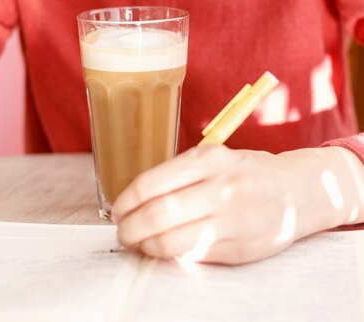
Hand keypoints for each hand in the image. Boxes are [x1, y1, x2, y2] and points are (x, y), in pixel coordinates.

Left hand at [112, 145, 362, 264]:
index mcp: (207, 159)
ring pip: (172, 241)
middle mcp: (220, 188)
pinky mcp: (239, 249)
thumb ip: (178, 175)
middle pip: (158, 214)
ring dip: (146, 246)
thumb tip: (134, 199)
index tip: (117, 208)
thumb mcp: (213, 158)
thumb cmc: (245, 172)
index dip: (126, 200)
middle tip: (122, 231)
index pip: (151, 183)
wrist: (296, 191)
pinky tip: (162, 249)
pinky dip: (169, 255)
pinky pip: (193, 256)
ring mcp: (231, 220)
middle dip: (130, 227)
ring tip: (138, 243)